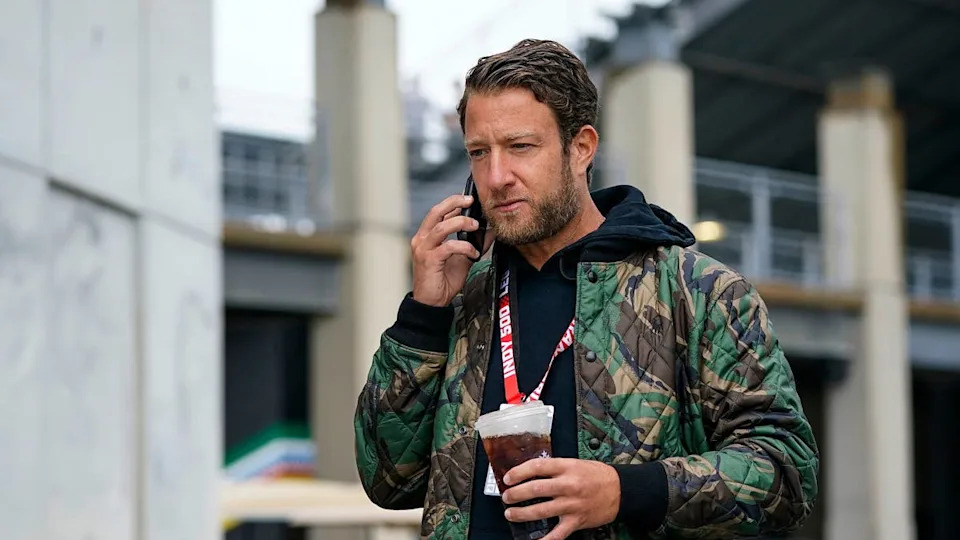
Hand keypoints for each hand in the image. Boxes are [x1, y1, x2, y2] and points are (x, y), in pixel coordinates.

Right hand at [411, 194, 493, 306]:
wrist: (432, 302)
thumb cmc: (443, 280)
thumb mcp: (462, 259)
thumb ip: (473, 244)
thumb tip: (489, 232)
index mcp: (427, 236)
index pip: (439, 212)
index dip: (454, 203)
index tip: (470, 199)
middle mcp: (422, 239)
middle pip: (436, 211)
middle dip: (454, 202)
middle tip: (471, 200)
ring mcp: (423, 249)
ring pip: (442, 226)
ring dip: (461, 223)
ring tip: (475, 226)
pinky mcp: (429, 260)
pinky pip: (448, 247)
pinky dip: (464, 247)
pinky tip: (473, 252)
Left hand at [501, 458, 619, 539]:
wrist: (620, 490)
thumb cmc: (596, 475)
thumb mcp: (575, 463)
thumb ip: (554, 468)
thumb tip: (530, 473)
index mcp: (566, 467)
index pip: (537, 466)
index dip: (518, 472)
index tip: (508, 478)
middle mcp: (568, 485)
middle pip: (535, 489)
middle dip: (516, 494)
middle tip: (506, 497)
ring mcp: (572, 504)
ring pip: (541, 510)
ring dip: (522, 513)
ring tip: (510, 514)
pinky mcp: (577, 521)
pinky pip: (557, 534)